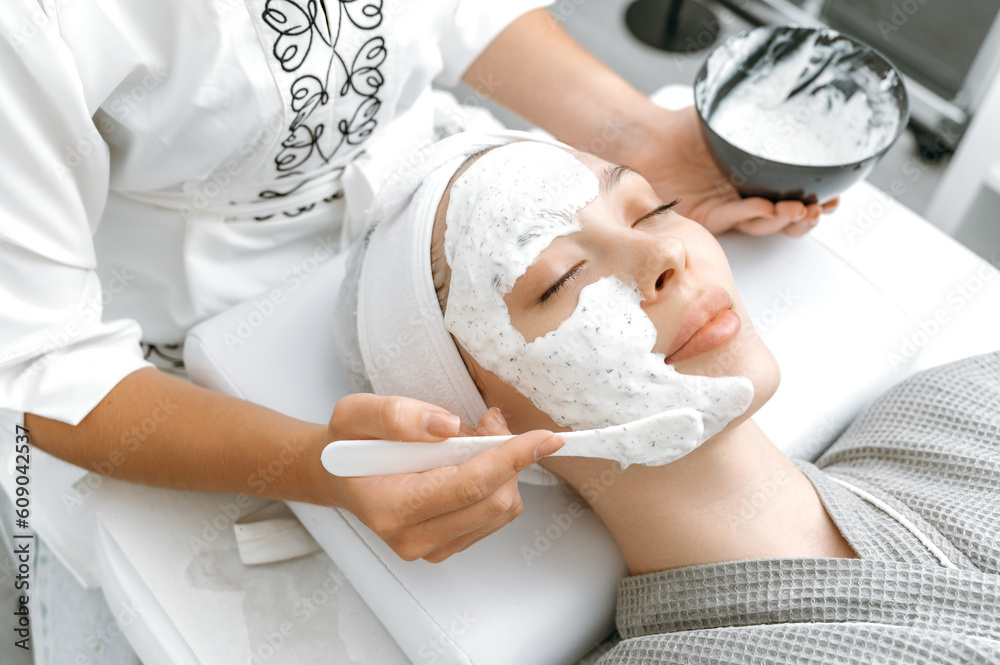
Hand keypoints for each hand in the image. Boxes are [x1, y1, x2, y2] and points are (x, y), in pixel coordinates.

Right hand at [319, 394, 563, 562]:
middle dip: (508, 457)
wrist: (338, 476)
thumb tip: (448, 427)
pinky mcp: (446, 547)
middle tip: (490, 422)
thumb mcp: (356, 413)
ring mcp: (431, 549)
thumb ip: (397, 415)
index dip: (512, 457)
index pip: (469, 485)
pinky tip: (470, 463)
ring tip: (471, 440)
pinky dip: (496, 484)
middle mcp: (412, 538)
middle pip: (494, 501)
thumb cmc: (348, 444)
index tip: (546, 437)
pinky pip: (494, 517)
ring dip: (503, 470)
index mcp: (391, 507)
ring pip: (501, 511)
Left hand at [630, 106, 838, 236]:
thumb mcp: (733, 116)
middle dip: (810, 217)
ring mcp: (728, 207)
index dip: (820, 198)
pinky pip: (736, 219)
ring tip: (800, 209)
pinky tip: (767, 207)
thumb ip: (762, 116)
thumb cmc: (686, 128)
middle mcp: (746, 195)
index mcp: (758, 175)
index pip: (797, 193)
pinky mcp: (707, 217)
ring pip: (766, 224)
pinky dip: (754, 214)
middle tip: (822, 208)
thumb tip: (794, 98)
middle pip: (787, 218)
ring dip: (786, 220)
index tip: (838, 196)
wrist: (650, 138)